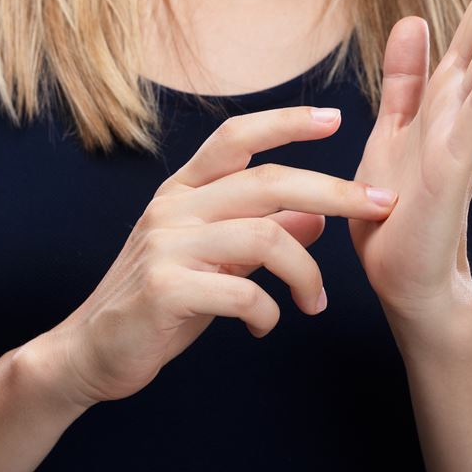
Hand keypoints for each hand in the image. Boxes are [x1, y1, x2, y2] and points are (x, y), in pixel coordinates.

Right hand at [37, 107, 397, 405]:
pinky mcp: (166, 289)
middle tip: (380, 207)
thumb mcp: (214, 261)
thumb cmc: (160, 304)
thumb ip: (259, 233)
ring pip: (266, 237)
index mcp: (182, 192)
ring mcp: (167, 245)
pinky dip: (270, 312)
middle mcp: (174, 208)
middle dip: (335, 192)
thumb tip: (316, 215)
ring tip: (315, 302)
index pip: (236, 137)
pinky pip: (245, 292)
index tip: (336, 118)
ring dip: (307, 273)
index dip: (286, 122)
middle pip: (268, 182)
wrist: (92, 352)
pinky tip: (264, 326)